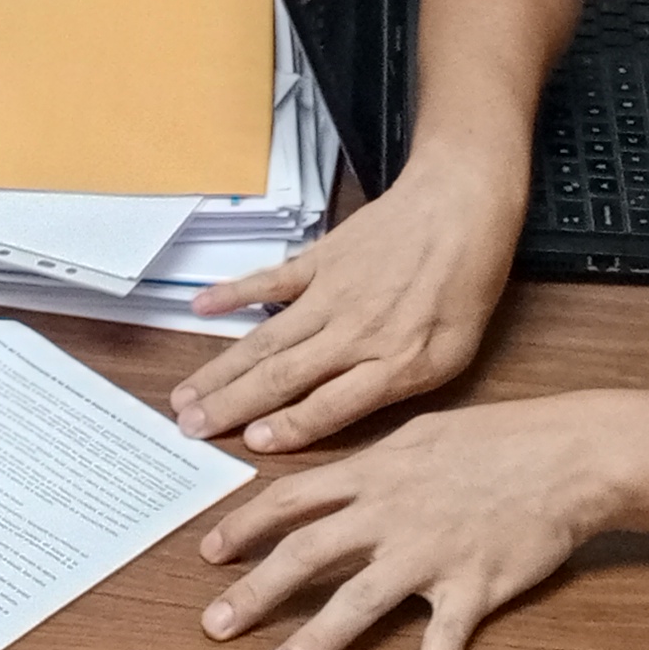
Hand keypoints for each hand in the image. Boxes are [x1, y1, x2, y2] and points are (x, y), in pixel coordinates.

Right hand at [170, 155, 518, 453]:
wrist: (461, 206)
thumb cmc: (464, 287)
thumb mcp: (453, 353)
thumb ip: (399, 383)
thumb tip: (341, 409)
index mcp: (394, 363)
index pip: (328, 408)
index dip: (285, 430)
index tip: (247, 444)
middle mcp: (355, 333)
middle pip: (283, 379)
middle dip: (232, 407)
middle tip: (188, 429)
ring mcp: (331, 293)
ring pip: (266, 341)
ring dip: (222, 370)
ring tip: (184, 395)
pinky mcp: (319, 259)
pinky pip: (269, 282)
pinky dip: (232, 294)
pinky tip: (199, 308)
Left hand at [195, 397, 608, 649]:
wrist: (568, 453)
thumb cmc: (499, 438)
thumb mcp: (422, 434)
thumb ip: (374, 462)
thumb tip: (333, 479)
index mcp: (375, 472)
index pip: (292, 499)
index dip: (244, 525)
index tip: (208, 553)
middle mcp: (391, 513)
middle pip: (307, 553)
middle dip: (255, 592)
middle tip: (213, 626)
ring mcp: (431, 551)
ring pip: (359, 600)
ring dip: (313, 641)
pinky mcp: (476, 584)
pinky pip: (446, 635)